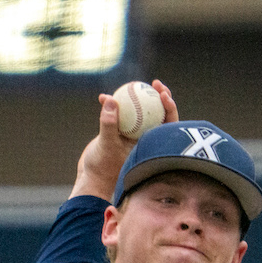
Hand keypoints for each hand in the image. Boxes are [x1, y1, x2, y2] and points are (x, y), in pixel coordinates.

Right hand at [71, 79, 177, 201]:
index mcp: (151, 144)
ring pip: (139, 112)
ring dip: (136, 98)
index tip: (163, 94)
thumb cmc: (102, 167)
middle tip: (155, 83)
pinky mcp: (120, 133)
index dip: (169, 107)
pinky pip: (120, 115)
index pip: (167, 124)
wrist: (92, 178)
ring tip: (130, 85)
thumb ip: (109, 123)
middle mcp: (144, 139)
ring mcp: (132, 135)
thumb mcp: (106, 145)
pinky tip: (102, 98)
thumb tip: (111, 100)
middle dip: (159, 96)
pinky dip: (112, 106)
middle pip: (158, 115)